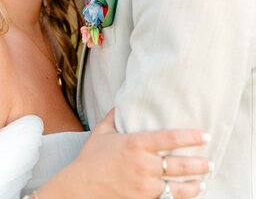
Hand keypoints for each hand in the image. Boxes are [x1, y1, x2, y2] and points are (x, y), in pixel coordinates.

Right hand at [39, 110, 210, 198]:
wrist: (80, 188)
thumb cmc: (90, 158)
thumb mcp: (101, 132)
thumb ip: (114, 116)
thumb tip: (122, 100)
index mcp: (135, 144)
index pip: (170, 138)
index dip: (190, 137)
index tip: (205, 136)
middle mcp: (143, 165)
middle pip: (180, 165)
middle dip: (199, 164)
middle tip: (209, 162)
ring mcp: (144, 186)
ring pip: (177, 188)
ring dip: (194, 185)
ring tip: (203, 181)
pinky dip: (179, 197)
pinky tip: (187, 195)